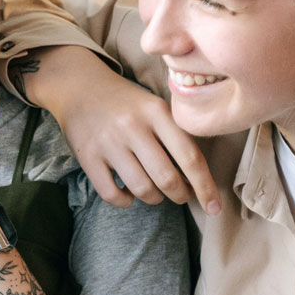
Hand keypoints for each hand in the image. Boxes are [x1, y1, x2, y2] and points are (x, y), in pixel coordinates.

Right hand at [20, 46, 220, 213]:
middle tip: (180, 195)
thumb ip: (176, 134)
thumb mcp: (154, 106)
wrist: (79, 86)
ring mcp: (108, 143)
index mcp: (156, 113)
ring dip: (154, 199)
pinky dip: (125, 201)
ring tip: (154, 192)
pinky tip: (128, 194)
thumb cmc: (126, 102)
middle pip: (167, 178)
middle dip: (180, 195)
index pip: (190, 157)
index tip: (214, 207)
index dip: (206, 187)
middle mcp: (133, 127)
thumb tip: (198, 179)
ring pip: (142, 189)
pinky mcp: (87, 156)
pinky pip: (112, 194)